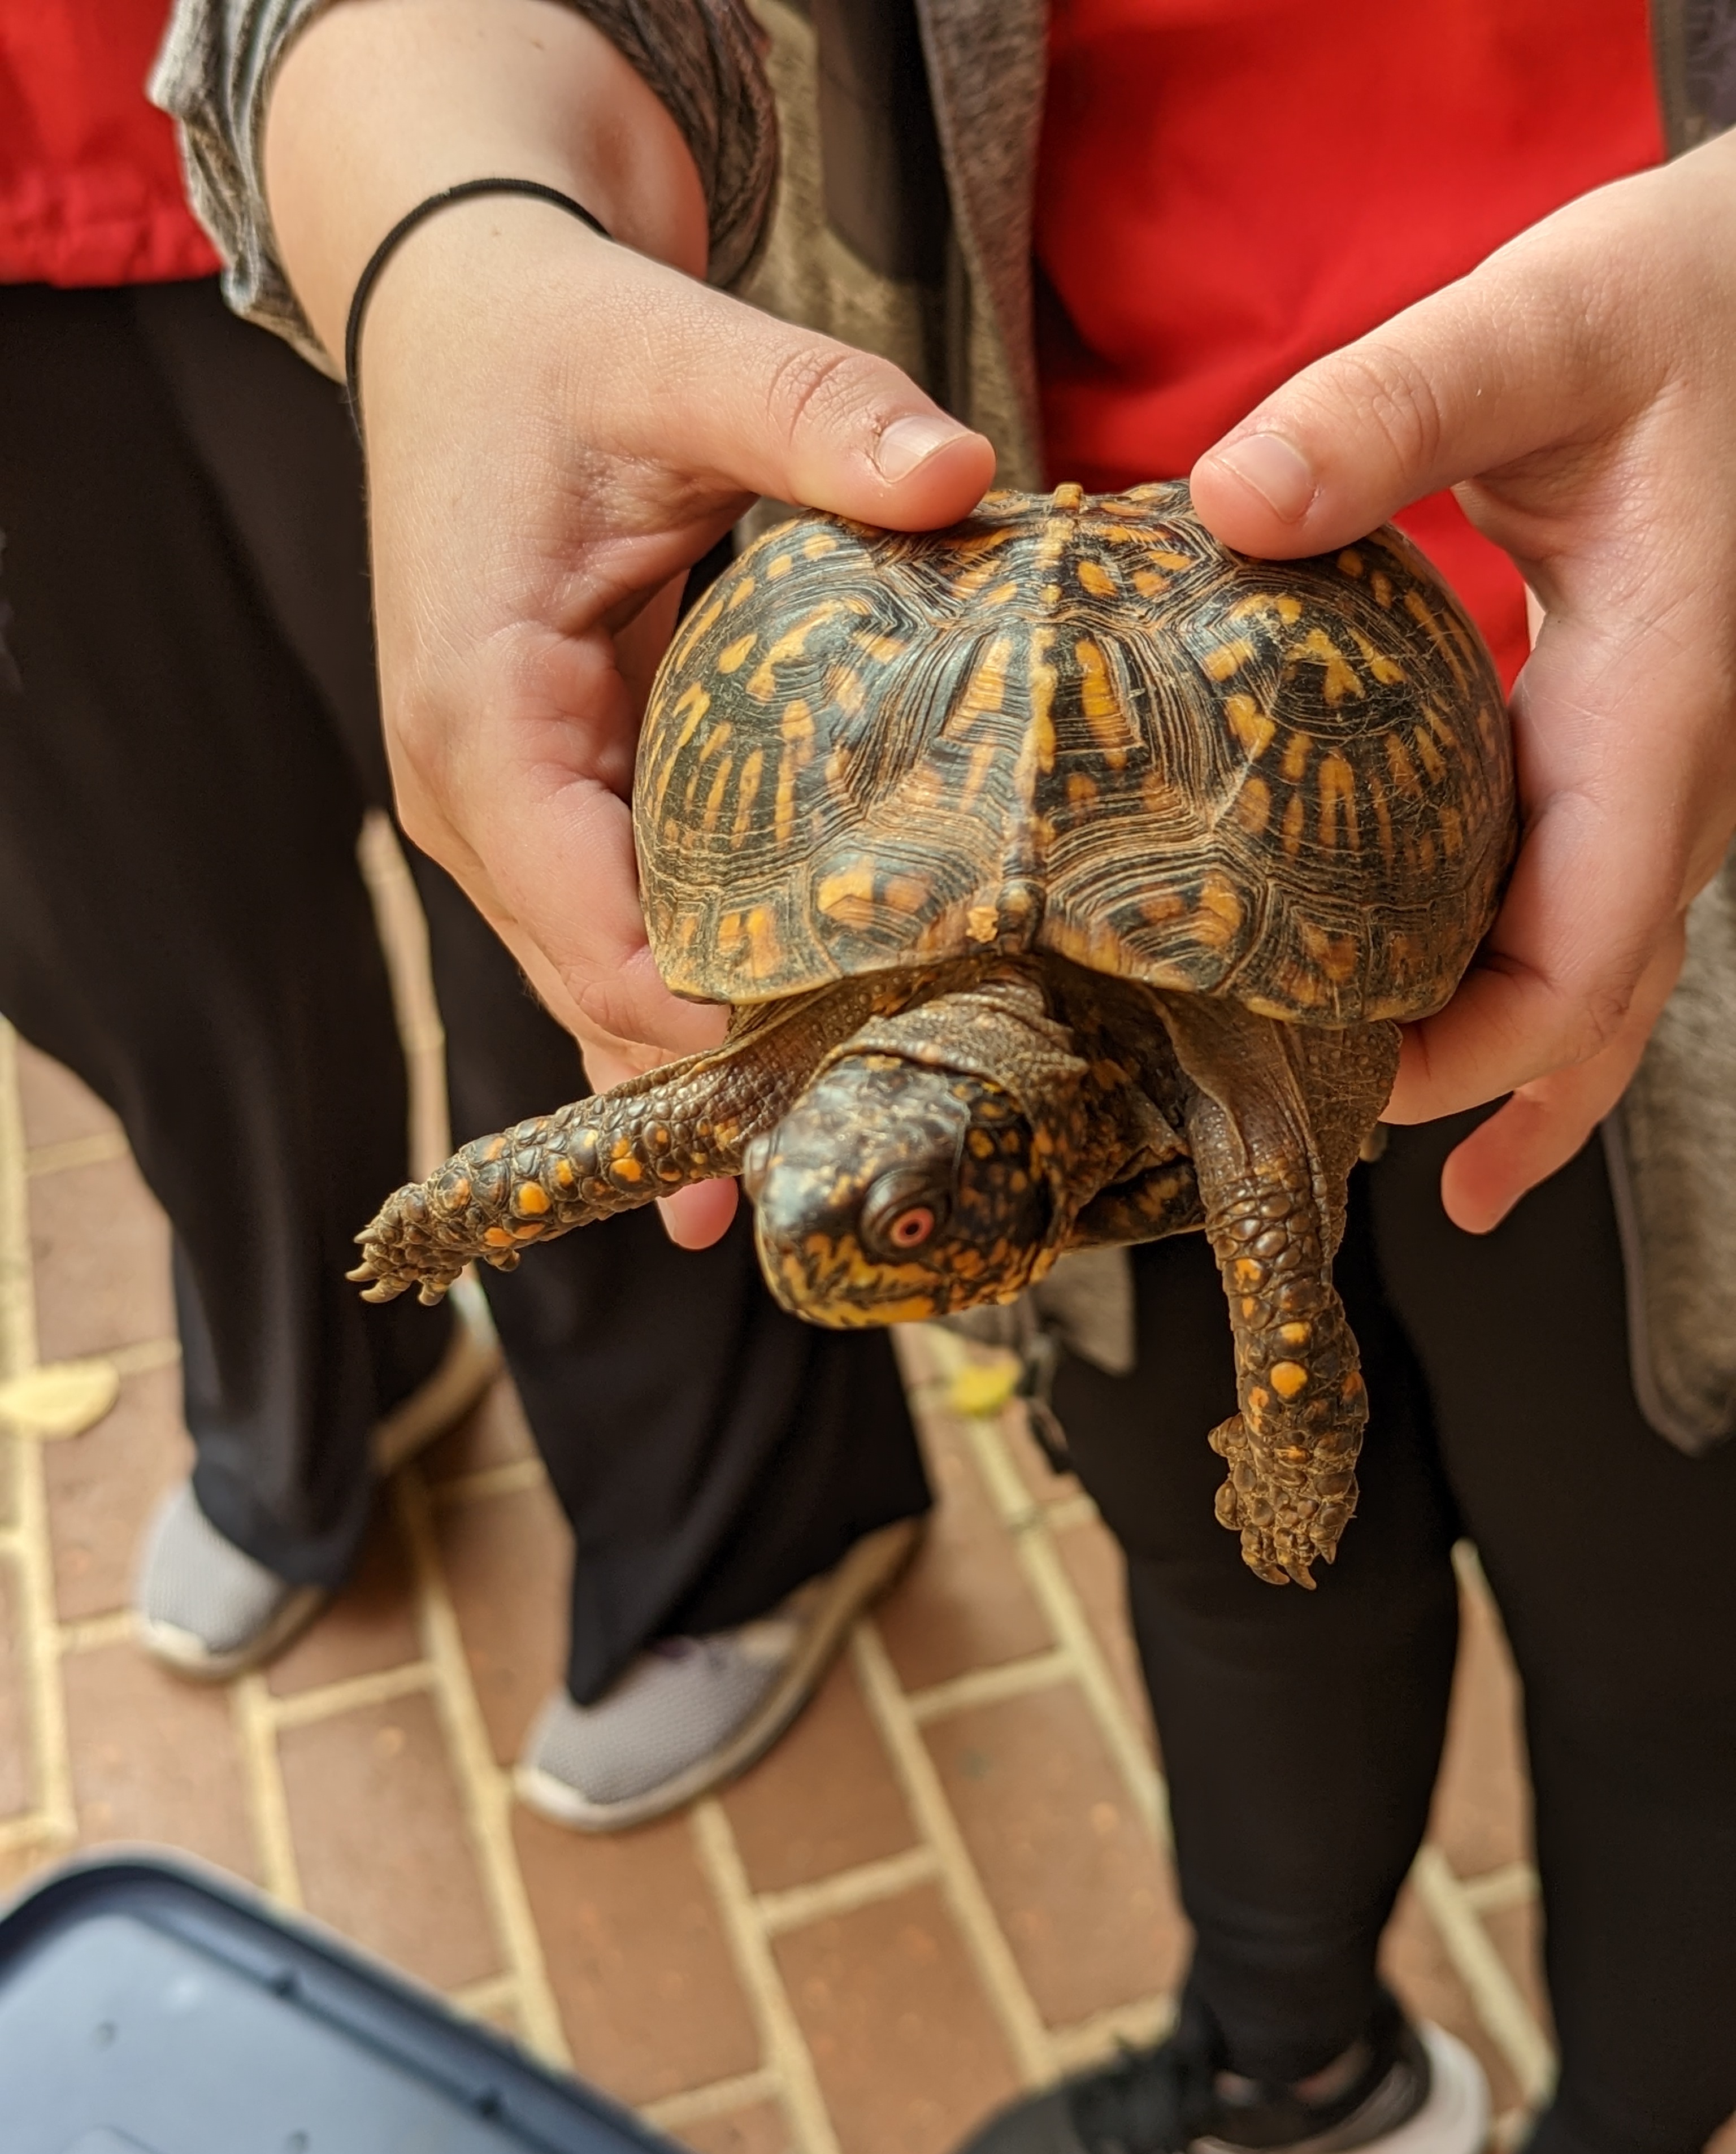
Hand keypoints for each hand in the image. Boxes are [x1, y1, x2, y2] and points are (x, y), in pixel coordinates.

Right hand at [265, 0, 992, 1245]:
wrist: (460, 316)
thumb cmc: (549, 341)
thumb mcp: (676, 354)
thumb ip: (811, 413)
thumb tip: (959, 479)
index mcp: (481, 722)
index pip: (600, 932)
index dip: (721, 1023)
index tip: (861, 1066)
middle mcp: (472, 801)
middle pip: (604, 993)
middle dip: (739, 1073)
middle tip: (892, 1142)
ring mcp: (504, 819)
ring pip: (606, 989)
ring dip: (715, 1072)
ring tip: (837, 1163)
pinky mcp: (549, 809)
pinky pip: (619, 939)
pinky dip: (692, 1015)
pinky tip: (767, 1105)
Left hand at [1189, 128, 1735, 1230]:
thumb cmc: (1703, 297)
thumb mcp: (1546, 325)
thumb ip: (1392, 408)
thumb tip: (1231, 498)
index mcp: (1660, 713)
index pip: (1580, 962)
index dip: (1467, 1061)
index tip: (1337, 1087)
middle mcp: (1684, 774)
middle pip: (1591, 1008)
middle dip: (1465, 1093)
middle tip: (1315, 1146)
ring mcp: (1673, 772)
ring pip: (1603, 974)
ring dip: (1505, 1070)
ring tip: (1392, 1144)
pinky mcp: (1638, 745)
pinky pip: (1589, 904)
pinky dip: (1517, 983)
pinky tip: (1440, 1014)